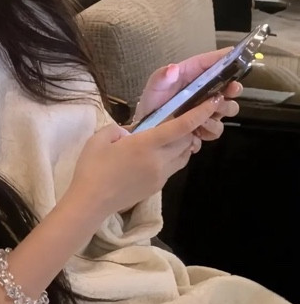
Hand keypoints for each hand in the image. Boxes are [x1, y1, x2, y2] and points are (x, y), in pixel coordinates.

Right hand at [69, 96, 221, 216]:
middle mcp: (159, 160)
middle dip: (190, 126)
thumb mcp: (100, 138)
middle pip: (187, 140)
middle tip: (182, 115)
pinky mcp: (158, 186)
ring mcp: (161, 175)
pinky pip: (175, 166)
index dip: (199, 113)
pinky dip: (176, 155)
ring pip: (185, 155)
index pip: (181, 127)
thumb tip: (134, 131)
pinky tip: (161, 151)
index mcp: (145, 144)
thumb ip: (120, 129)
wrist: (91, 201)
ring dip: (184, 142)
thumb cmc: (92, 167)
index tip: (213, 101)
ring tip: (174, 134)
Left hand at [134, 49, 241, 141]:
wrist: (148, 130)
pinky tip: (198, 130)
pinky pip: (217, 129)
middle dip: (233, 88)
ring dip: (221, 111)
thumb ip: (161, 77)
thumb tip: (172, 68)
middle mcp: (203, 91)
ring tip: (206, 115)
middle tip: (231, 90)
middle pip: (228, 86)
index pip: (210, 63)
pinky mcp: (206, 127)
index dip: (224, 58)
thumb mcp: (153, 88)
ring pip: (228, 108)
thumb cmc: (151, 103)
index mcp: (191, 76)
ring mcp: (207, 109)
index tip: (236, 55)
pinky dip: (210, 129)